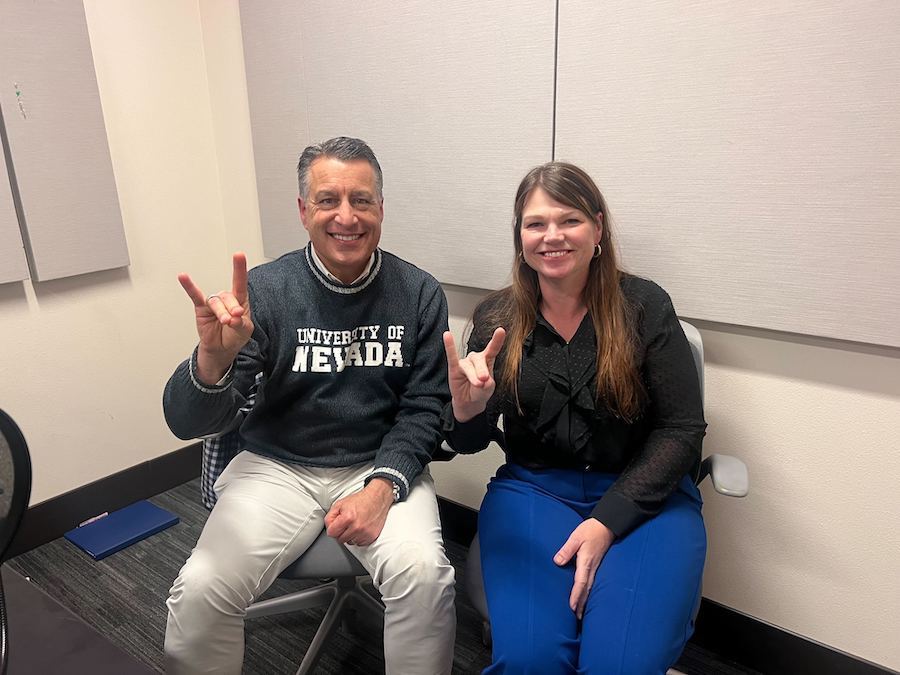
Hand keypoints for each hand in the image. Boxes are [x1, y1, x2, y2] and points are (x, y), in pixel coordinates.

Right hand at [178, 252, 253, 383]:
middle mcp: (226, 300)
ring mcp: (213, 303)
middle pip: (229, 297)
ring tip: (225, 322)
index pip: (240, 283)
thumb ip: (241, 322)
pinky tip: (183, 277)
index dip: (239, 269)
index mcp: (240, 301)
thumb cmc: (234, 337)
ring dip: (221, 312)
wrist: (222, 350)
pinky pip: (195, 296)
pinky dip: (189, 286)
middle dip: (232, 309)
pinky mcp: (201, 308)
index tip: (239, 255)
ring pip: (216, 302)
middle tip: (234, 320)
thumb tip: (233, 317)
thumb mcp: (244, 331)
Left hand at [324, 478, 393, 545]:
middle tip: (346, 523)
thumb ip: (330, 517)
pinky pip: (359, 543)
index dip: (332, 528)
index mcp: (348, 518)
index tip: (336, 524)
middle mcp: (357, 527)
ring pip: (350, 542)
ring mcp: (365, 533)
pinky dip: (359, 538)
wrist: (377, 498)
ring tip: (354, 525)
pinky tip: (360, 528)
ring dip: (350, 536)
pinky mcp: (372, 536)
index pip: (331, 533)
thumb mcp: (340, 504)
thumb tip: (329, 528)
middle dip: (341, 532)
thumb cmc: (360, 500)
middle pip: (340, 539)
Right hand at [443, 327, 505, 422]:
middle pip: (479, 359)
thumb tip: (481, 379)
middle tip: (483, 381)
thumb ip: (487, 383)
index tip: (501, 331)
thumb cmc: (480, 392)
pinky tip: (447, 336)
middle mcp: (476, 359)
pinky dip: (450, 346)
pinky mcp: (454, 368)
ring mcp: (465, 363)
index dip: (497, 340)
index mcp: (487, 361)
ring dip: (472, 376)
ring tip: (477, 385)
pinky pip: (452, 356)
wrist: (470, 403)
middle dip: (481, 370)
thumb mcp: (488, 388)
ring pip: (468, 366)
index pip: (492, 349)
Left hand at [553, 519, 614, 618]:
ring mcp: (596, 567)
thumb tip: (557, 561)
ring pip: (590, 587)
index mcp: (586, 562)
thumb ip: (567, 549)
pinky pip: (592, 582)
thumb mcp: (576, 537)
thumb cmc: (591, 530)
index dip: (576, 595)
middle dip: (581, 603)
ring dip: (585, 600)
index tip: (571, 607)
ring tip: (580, 612)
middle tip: (576, 617)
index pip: (580, 583)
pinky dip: (588, 592)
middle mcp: (592, 568)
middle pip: (586, 589)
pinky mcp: (596, 565)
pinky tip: (586, 595)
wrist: (607, 525)